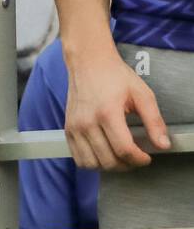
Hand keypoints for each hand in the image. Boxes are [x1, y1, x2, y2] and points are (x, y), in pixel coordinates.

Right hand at [65, 44, 170, 170]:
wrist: (87, 62)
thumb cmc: (113, 75)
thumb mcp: (142, 94)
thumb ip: (154, 121)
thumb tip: (162, 144)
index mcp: (107, 112)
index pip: (124, 150)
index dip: (139, 159)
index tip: (146, 157)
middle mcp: (87, 122)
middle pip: (108, 160)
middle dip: (127, 164)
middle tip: (135, 156)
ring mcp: (75, 126)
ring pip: (92, 164)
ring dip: (109, 166)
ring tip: (119, 156)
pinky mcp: (67, 129)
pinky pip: (78, 158)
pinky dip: (92, 162)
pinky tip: (103, 153)